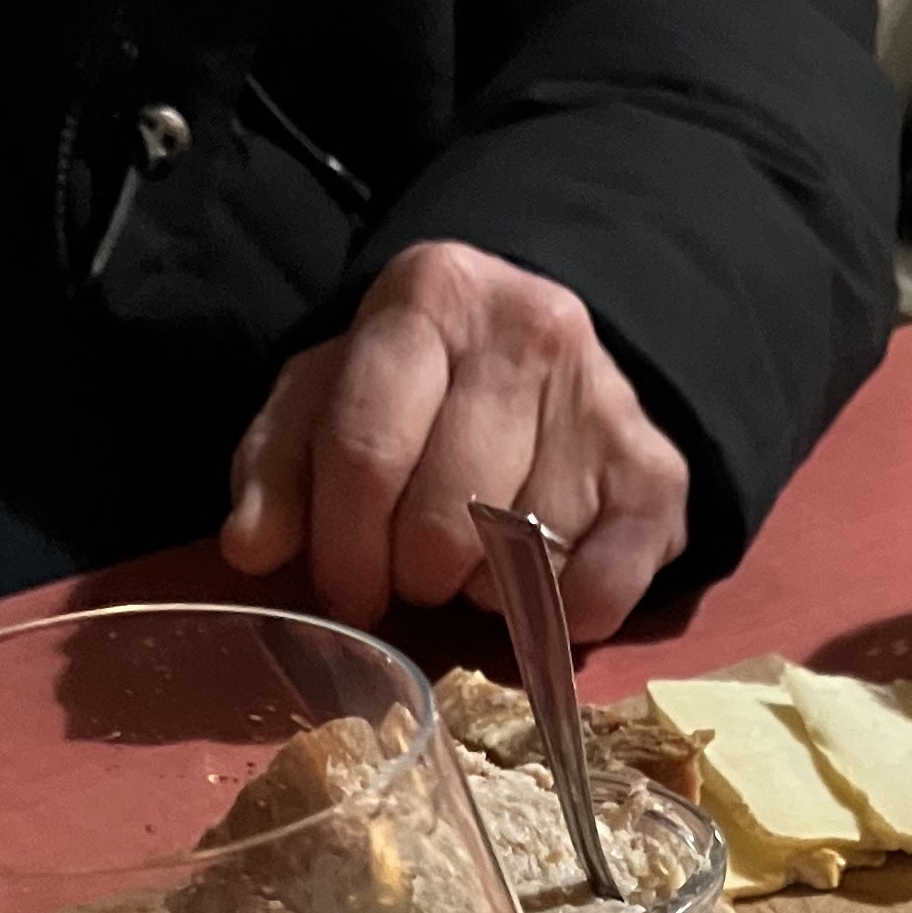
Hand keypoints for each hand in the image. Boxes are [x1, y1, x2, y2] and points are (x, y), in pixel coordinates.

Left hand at [221, 242, 691, 640]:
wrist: (544, 354)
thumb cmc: (419, 390)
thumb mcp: (329, 399)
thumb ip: (278, 465)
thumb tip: (251, 547)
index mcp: (428, 298)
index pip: (367, 450)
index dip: (344, 548)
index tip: (346, 593)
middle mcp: (527, 331)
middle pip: (444, 515)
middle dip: (413, 574)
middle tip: (413, 575)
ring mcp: (605, 398)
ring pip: (521, 554)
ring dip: (485, 588)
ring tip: (476, 560)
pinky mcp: (660, 471)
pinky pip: (601, 589)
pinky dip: (561, 615)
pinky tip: (540, 582)